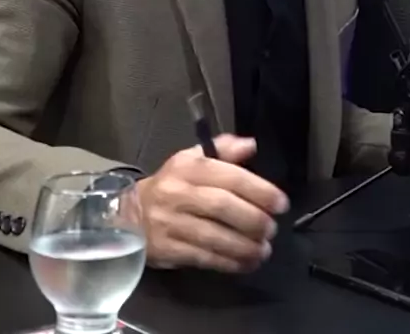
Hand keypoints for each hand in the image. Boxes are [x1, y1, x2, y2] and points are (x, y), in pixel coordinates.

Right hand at [135, 134, 289, 272]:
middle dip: (253, 220)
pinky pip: (204, 257)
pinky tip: (246, 263)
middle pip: (222, 206)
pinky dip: (229, 262)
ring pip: (214, 236)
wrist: (128, 214)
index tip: (281, 203)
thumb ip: (223, 151)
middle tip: (272, 229)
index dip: (258, 190)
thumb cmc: (170, 185)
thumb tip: (251, 145)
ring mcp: (171, 222)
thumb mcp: (192, 159)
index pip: (228, 176)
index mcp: (188, 167)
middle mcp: (178, 192)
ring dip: (245, 246)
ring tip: (264, 250)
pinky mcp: (168, 249)